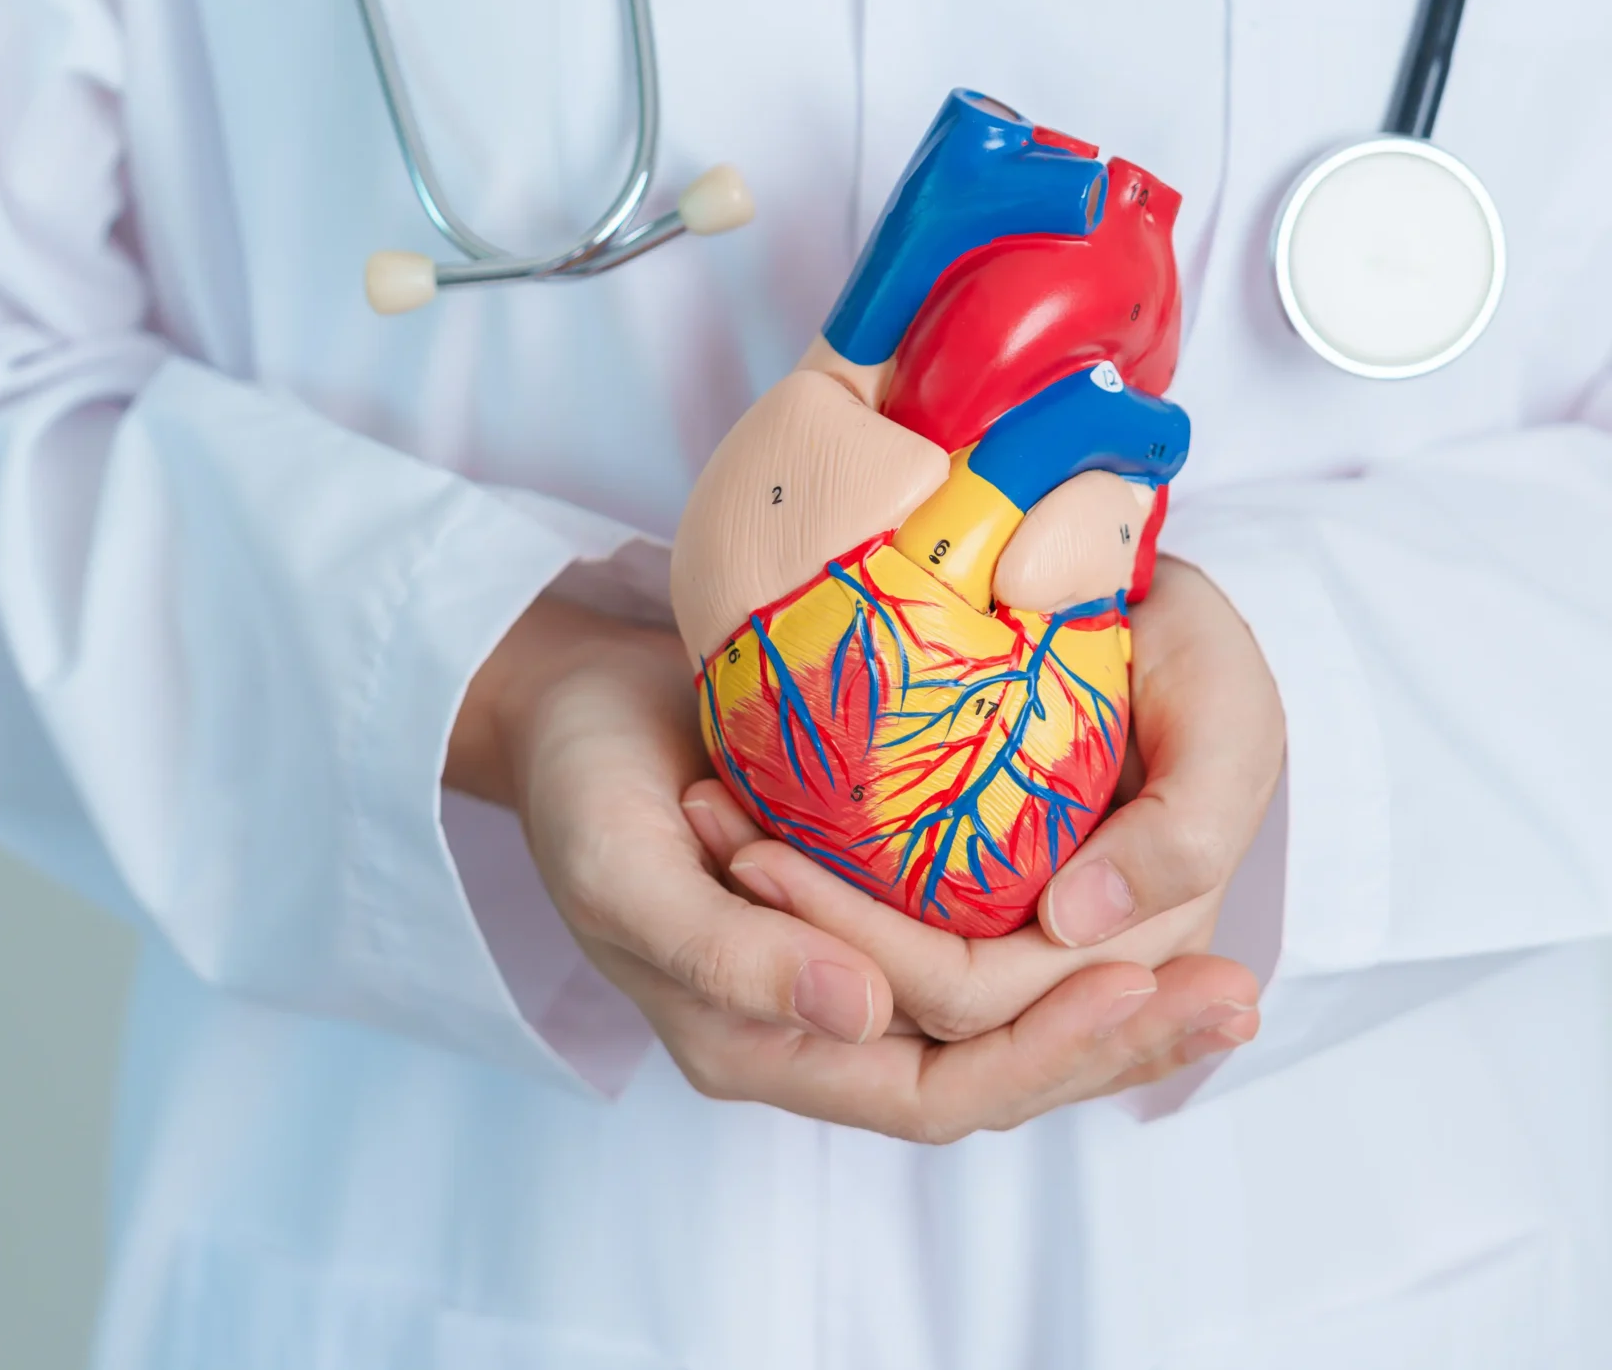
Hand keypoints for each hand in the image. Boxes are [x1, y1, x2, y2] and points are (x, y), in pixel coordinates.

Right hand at [452, 595, 1262, 1139]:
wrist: (564, 706)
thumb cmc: (580, 785)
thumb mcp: (625, 869)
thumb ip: (729, 956)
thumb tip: (862, 1012)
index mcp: (759, 1044)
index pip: (932, 1091)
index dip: (1036, 1054)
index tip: (1129, 987)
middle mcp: (821, 1027)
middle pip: (995, 1073)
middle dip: (1117, 1045)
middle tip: (1235, 993)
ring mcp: (853, 967)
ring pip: (1009, 1022)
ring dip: (1117, 1002)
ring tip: (1229, 974)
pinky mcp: (878, 902)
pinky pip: (995, 950)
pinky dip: (1077, 945)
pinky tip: (1156, 915)